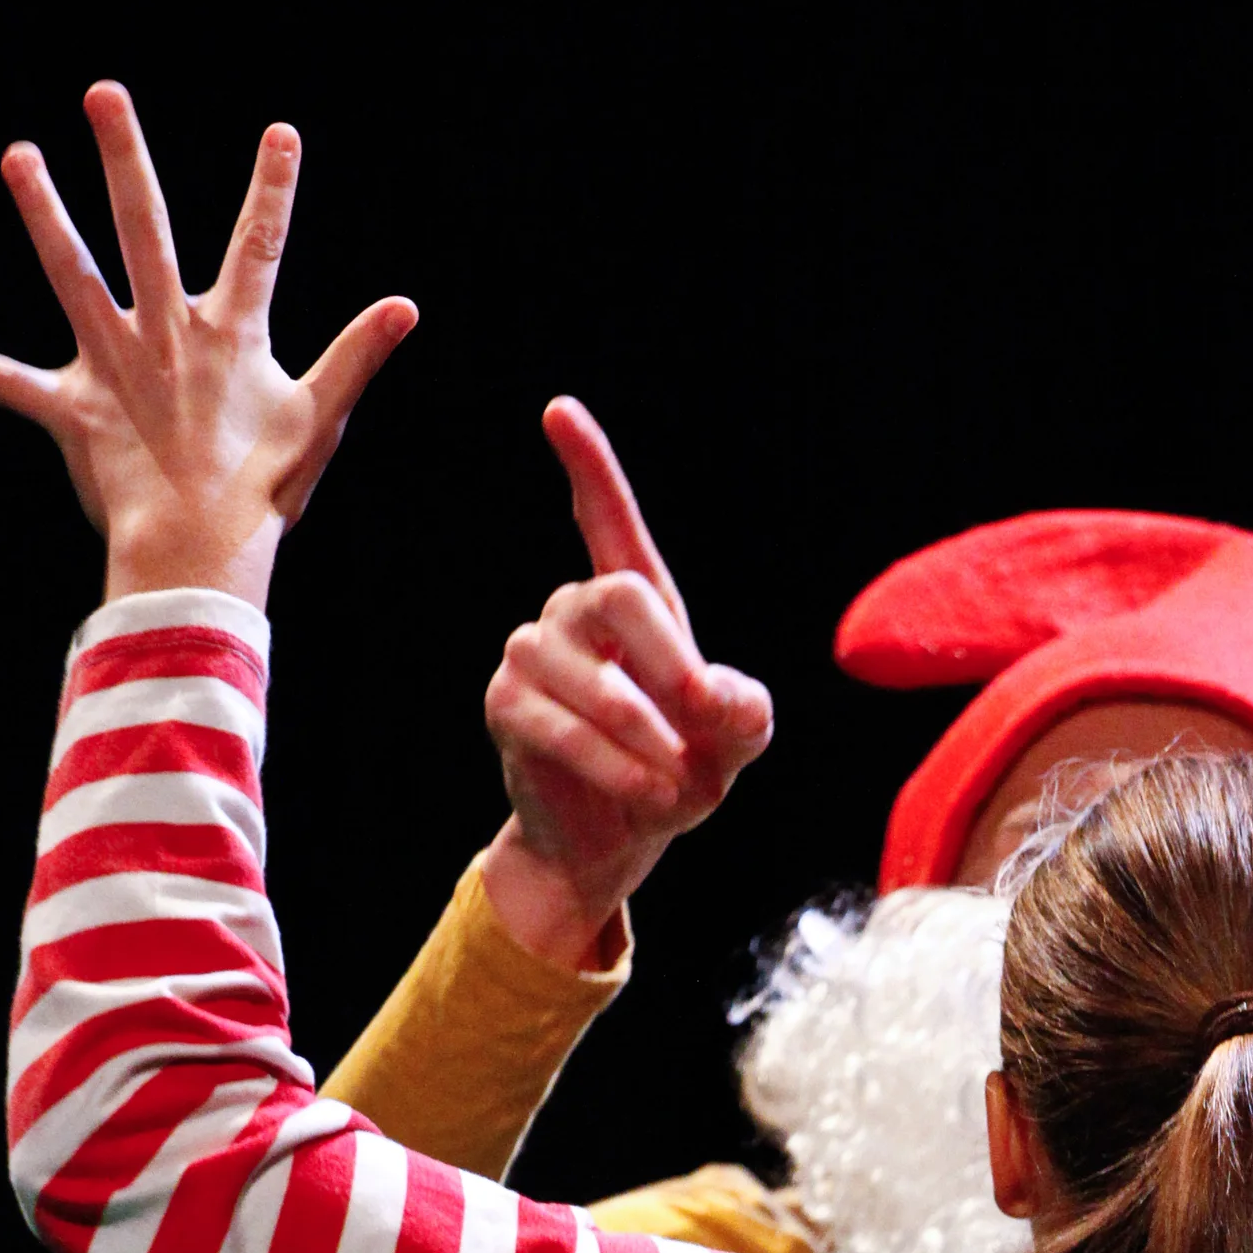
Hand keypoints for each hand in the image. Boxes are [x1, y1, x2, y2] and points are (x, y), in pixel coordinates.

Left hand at [0, 84, 414, 608]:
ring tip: (17, 155)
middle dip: (126, 157)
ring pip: (71, 275)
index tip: (282, 133)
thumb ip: (357, 356)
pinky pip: (5, 382)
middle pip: (146, 229)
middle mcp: (166, 334)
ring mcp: (114, 367)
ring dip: (43, 213)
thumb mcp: (319, 418)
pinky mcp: (72, 412)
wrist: (204, 551)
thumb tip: (406, 308)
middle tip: (104, 92)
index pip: (260, 248)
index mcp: (229, 335)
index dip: (274, 190)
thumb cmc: (265, 490)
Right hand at [478, 399, 773, 969]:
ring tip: (677, 785)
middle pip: (617, 596)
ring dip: (647, 737)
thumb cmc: (679, 771)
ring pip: (594, 680)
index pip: (608, 523)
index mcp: (634, 604)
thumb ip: (745, 712)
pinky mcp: (507, 706)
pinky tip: (648, 796)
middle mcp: (574, 612)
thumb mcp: (734, 741)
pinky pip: (559, 728)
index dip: (589, 467)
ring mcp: (532, 655)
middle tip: (705, 720)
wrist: (617, 841)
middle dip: (672, 664)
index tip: (558, 411)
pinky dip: (613, 767)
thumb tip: (716, 697)